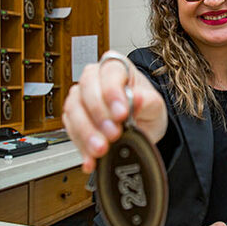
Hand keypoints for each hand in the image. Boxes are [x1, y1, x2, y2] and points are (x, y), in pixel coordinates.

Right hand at [62, 51, 167, 172]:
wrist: (141, 124)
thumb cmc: (146, 107)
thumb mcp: (155, 105)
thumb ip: (148, 102)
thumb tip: (138, 99)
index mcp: (116, 68)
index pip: (109, 73)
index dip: (112, 93)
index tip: (121, 114)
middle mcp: (95, 79)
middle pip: (86, 90)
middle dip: (99, 116)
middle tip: (113, 134)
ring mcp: (81, 98)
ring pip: (74, 110)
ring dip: (87, 133)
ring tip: (101, 149)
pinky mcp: (73, 118)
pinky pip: (71, 130)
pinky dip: (81, 146)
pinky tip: (91, 158)